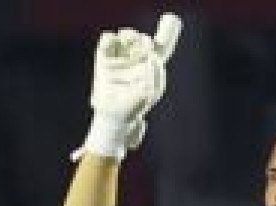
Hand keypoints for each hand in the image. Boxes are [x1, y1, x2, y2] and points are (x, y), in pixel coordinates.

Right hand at [74, 14, 182, 160]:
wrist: (113, 115)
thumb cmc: (134, 106)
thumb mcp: (150, 91)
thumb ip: (154, 73)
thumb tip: (152, 57)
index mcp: (151, 66)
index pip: (163, 44)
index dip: (168, 30)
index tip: (171, 20)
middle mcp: (137, 58)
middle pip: (142, 39)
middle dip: (143, 39)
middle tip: (145, 45)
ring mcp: (120, 57)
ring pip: (126, 36)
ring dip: (129, 35)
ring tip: (129, 40)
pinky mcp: (104, 57)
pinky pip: (108, 40)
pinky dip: (110, 39)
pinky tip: (113, 43)